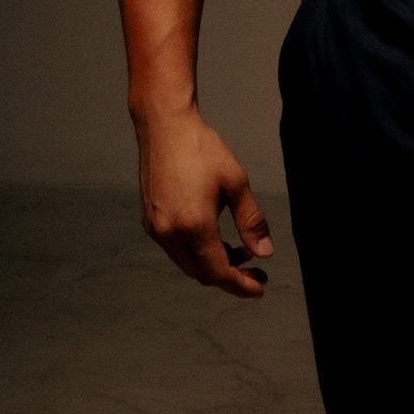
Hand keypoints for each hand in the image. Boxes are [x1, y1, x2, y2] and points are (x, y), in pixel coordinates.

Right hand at [135, 107, 272, 298]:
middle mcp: (169, 233)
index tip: (259, 287)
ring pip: (187, 263)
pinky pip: (175, 249)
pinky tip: (213, 236)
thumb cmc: (201, 149)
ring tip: (238, 248)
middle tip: (255, 268)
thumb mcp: (236, 182)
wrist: (165, 127)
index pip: (218, 272)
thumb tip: (264, 252)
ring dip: (212, 263)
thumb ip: (251, 221)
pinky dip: (196, 251)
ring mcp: (155, 229)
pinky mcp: (149, 221)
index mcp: (193, 226)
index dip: (241, 285)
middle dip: (230, 275)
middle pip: (201, 273)